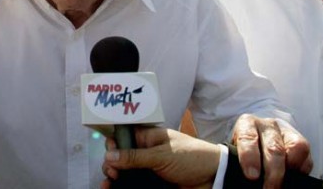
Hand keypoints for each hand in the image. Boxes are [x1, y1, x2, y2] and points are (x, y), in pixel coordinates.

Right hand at [101, 127, 219, 188]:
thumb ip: (135, 157)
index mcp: (148, 138)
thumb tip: (109, 155)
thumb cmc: (191, 157)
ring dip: (114, 179)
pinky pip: (135, 185)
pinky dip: (124, 187)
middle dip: (111, 165)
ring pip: (125, 174)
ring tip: (108, 185)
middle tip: (111, 173)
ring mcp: (149, 169)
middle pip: (121, 158)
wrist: (214, 178)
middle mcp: (146, 153)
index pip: (123, 138)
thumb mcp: (161, 155)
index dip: (113, 145)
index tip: (109, 155)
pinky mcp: (153, 184)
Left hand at [232, 114, 311, 188]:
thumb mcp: (233, 151)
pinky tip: (293, 178)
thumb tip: (234, 177)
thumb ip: (233, 160)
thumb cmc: (242, 149)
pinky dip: (302, 169)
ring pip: (295, 147)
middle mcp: (268, 125)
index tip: (251, 176)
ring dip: (290, 169)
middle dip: (272, 172)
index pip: (248, 138)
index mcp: (247, 123)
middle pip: (273, 148)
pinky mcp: (301, 142)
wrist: (258, 138)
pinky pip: (306, 155)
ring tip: (283, 185)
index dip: (250, 157)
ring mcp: (286, 132)